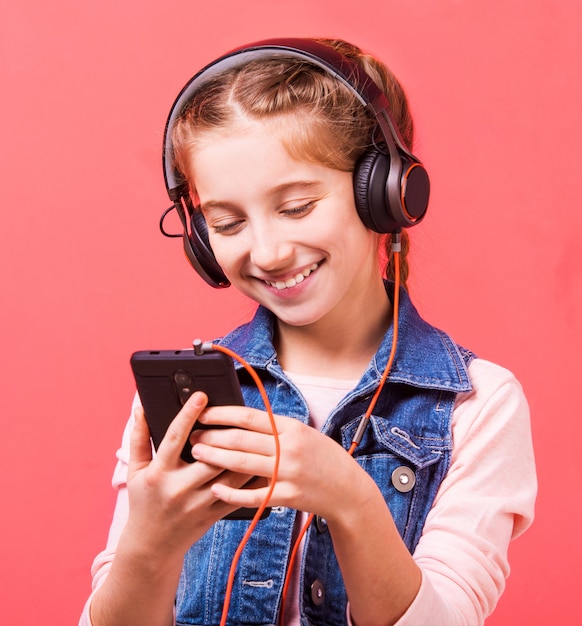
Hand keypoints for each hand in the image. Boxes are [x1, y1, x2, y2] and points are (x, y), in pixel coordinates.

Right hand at [123, 392, 253, 557]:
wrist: (151, 546)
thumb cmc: (143, 501)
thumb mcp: (134, 471)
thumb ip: (138, 438)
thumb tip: (140, 407)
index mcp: (159, 473)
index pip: (175, 438)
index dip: (188, 414)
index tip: (201, 395)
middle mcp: (179, 488)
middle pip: (210, 457)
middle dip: (224, 435)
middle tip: (237, 415)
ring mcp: (199, 504)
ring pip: (230, 475)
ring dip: (244, 455)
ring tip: (255, 434)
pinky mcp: (214, 515)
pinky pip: (239, 494)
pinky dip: (252, 479)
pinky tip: (261, 462)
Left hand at [190, 406, 373, 522]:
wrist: (347, 489)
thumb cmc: (323, 458)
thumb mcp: (304, 434)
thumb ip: (276, 429)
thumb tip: (241, 420)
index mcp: (291, 428)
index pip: (249, 417)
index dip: (223, 415)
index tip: (204, 413)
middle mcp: (288, 448)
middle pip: (241, 440)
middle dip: (213, 436)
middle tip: (193, 436)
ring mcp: (287, 473)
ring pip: (242, 464)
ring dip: (215, 458)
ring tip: (197, 454)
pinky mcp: (287, 496)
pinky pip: (253, 495)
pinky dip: (232, 493)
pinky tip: (215, 489)